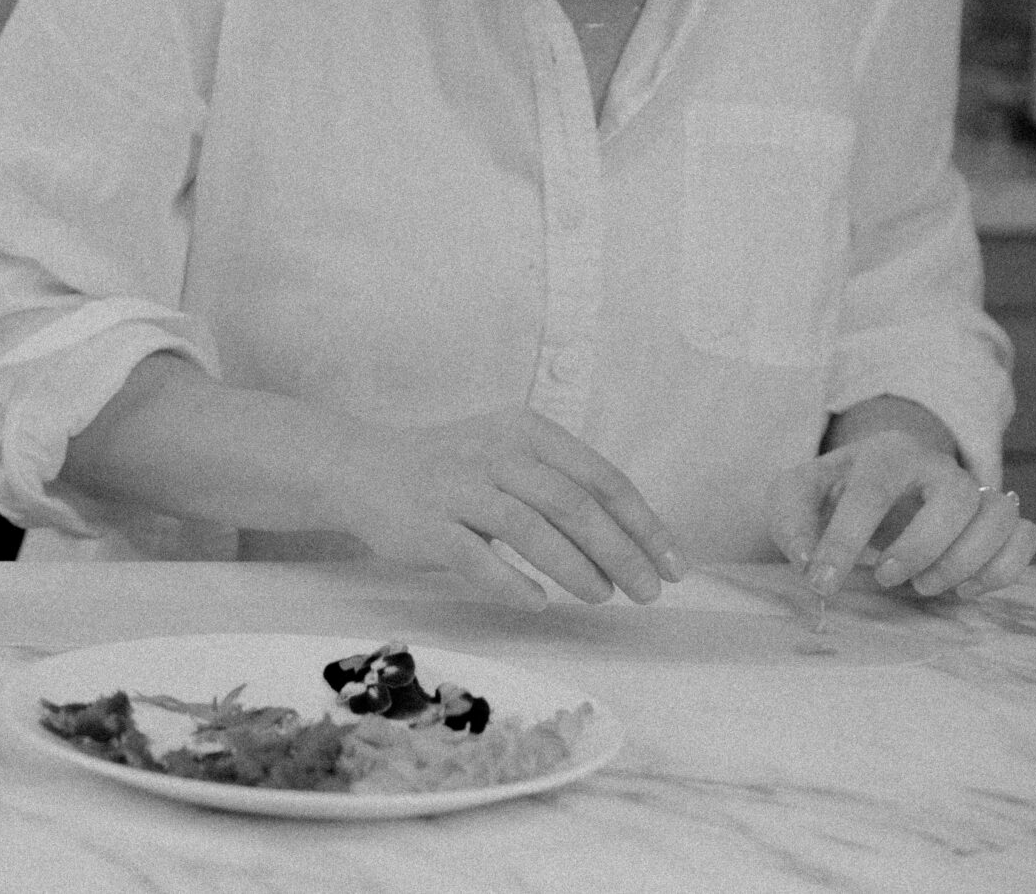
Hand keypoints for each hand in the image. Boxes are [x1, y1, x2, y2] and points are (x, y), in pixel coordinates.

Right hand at [321, 406, 684, 608]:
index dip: (644, 523)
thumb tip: (635, 543)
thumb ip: (562, 486)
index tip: (673, 565)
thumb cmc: (452, 470)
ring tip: (602, 597)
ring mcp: (457, 487)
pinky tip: (539, 604)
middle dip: (620, 552)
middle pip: (572, 504)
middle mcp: (494, 452)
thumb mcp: (509, 455)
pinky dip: (512, 583)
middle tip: (648, 592)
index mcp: (525, 431)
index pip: (600, 477)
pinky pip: (475, 559)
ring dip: (575, 569)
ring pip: (529, 528)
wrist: (362, 469)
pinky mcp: (426, 524)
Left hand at [768, 429, 1035, 600]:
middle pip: (956, 498)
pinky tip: (964, 589)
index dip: (845, 542)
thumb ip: (792, 524)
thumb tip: (810, 563)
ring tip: (924, 586)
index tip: (823, 583)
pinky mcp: (998, 518)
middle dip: (921, 547)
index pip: (870, 494)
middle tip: (886, 578)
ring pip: (998, 516)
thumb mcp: (795, 497)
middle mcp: (938, 465)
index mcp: (884, 453)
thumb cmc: (831, 493)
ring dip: (964, 562)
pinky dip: (1002, 568)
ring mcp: (974, 489)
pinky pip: (1025, 535)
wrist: (872, 480)